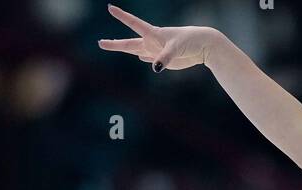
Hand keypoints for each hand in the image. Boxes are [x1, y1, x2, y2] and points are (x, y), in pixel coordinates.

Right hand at [98, 4, 218, 71]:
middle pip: (129, 43)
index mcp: (153, 34)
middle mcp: (152, 42)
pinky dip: (144, 59)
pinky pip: (150, 59)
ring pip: (136, 51)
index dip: (122, 16)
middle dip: (114, 44)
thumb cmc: (189, 41)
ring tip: (111, 45)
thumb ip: (164, 58)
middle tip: (100, 43)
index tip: (110, 8)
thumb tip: (154, 68)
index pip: (133, 23)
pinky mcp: (163, 60)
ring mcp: (156, 51)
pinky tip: (140, 58)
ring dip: (124, 49)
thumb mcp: (176, 49)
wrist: (201, 46)